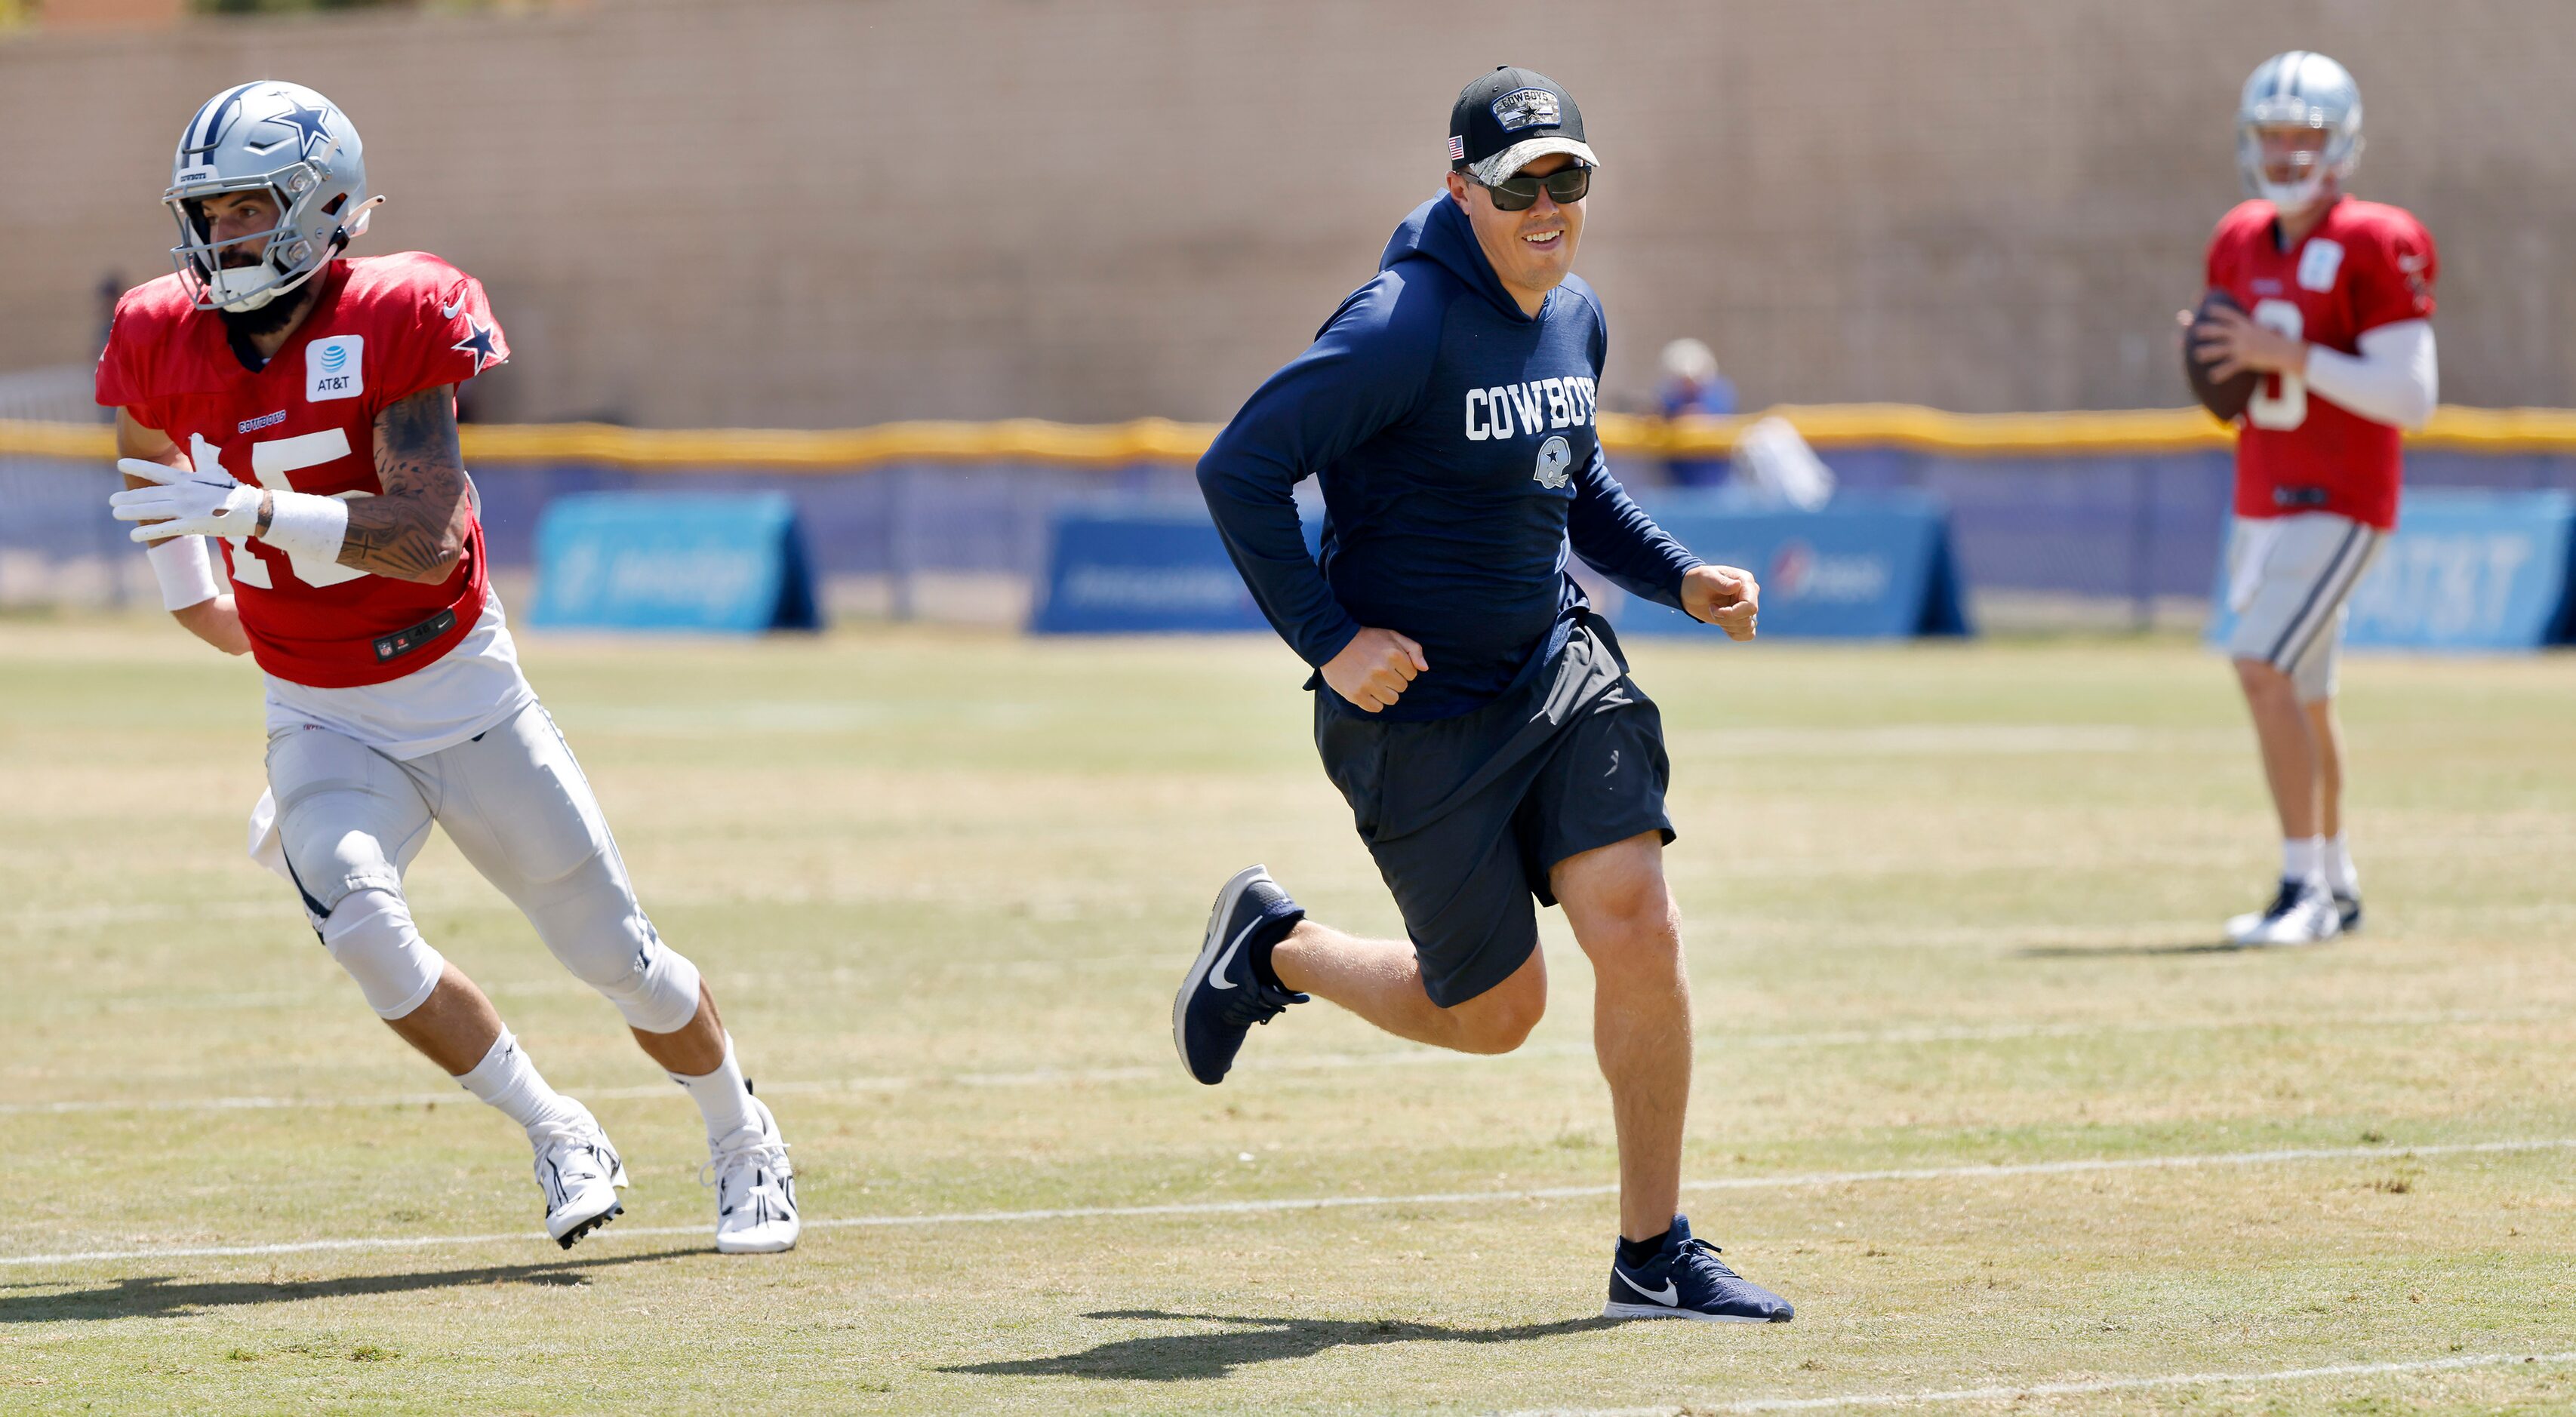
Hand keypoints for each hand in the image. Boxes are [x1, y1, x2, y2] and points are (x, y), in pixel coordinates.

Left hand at [109, 458, 260, 541]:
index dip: (138, 467)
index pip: (157, 471)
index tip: (120, 463)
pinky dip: (149, 532)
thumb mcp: (215, 469)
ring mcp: (188, 508)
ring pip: (153, 510)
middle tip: (111, 500)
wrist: (252, 509)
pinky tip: (133, 535)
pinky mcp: (194, 524)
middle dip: (128, 497)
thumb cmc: (234, 489)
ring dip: (132, 512)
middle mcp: (183, 492)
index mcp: (187, 479)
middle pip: (149, 494)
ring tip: (116, 512)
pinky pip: (166, 529)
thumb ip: (201, 453)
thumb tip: (196, 434)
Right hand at [1321, 627, 1428, 712]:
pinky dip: (1373, 702)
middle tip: (1380, 671)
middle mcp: (1382, 670)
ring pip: (1392, 699)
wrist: (1332, 642)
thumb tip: (1424, 669)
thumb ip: (1413, 649)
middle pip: (1402, 687)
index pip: (1412, 674)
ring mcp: (1369, 684)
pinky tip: (1366, 690)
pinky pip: (1376, 708)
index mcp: (1394, 655)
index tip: (1390, 663)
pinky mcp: (1356, 695)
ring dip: (1385, 692)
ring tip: (1374, 681)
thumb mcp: (1392, 635)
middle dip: (1393, 680)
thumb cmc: (1366, 638)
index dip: (1402, 669)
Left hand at [1682, 564, 1758, 639]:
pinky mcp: (1743, 619)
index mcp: (1746, 581)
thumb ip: (1721, 582)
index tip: (1713, 607)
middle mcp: (1751, 594)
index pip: (1750, 606)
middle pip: (1748, 619)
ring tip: (1716, 614)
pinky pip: (1748, 634)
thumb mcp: (1705, 577)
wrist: (1692, 591)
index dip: (1732, 613)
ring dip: (1727, 626)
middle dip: (1726, 619)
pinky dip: (1734, 634)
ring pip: (1747, 628)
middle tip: (1711, 608)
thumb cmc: (1698, 580)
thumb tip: (1737, 585)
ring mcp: (1747, 608)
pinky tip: (1722, 624)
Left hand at [2183, 304, 2306, 382]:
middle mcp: (2242, 335)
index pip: (2230, 315)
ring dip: (2207, 352)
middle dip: (2206, 331)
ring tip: (2197, 354)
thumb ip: (2256, 325)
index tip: (2207, 309)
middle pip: (2219, 331)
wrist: (2288, 351)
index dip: (2218, 311)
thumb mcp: (2266, 328)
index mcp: (2247, 325)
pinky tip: (2211, 377)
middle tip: (2195, 331)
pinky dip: (2220, 373)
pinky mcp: (2245, 360)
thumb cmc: (2277, 340)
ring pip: (2220, 349)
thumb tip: (2259, 322)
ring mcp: (2243, 347)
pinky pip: (2229, 367)